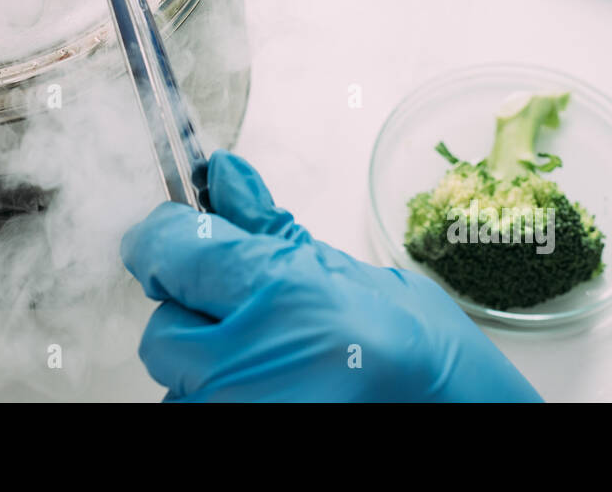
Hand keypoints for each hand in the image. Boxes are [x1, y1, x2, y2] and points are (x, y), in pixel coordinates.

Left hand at [120, 151, 541, 401]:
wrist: (448, 412)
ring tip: (273, 359)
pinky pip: (194, 408)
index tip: (176, 237)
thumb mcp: (341, 270)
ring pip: (176, 377)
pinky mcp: (233, 438)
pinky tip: (271, 385)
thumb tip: (223, 174)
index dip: (165, 239)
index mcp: (276, 294)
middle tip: (254, 316)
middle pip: (163, 326)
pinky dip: (221, 396)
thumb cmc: (411, 347)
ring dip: (209, 364)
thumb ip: (266, 225)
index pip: (168, 250)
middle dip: (196, 314)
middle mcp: (244, 362)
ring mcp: (235, 410)